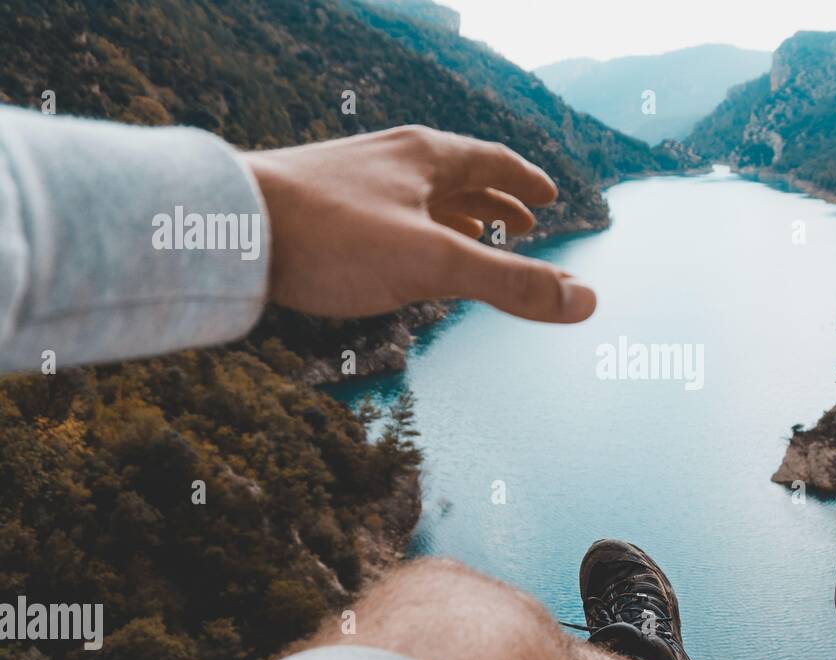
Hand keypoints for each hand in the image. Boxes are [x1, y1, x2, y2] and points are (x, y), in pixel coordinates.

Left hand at [243, 125, 596, 322]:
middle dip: (496, 200)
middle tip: (525, 223)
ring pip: (420, 195)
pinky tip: (403, 253)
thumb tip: (586, 301)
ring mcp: (353, 179)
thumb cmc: (330, 236)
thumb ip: (510, 283)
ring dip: (455, 215)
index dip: (526, 183)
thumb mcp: (434, 264)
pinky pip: (387, 212)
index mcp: (426, 156)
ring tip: (474, 236)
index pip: (493, 161)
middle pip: (459, 175)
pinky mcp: (320, 204)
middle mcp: (391, 158)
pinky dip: (414, 229)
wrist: (223, 227)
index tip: (550, 197)